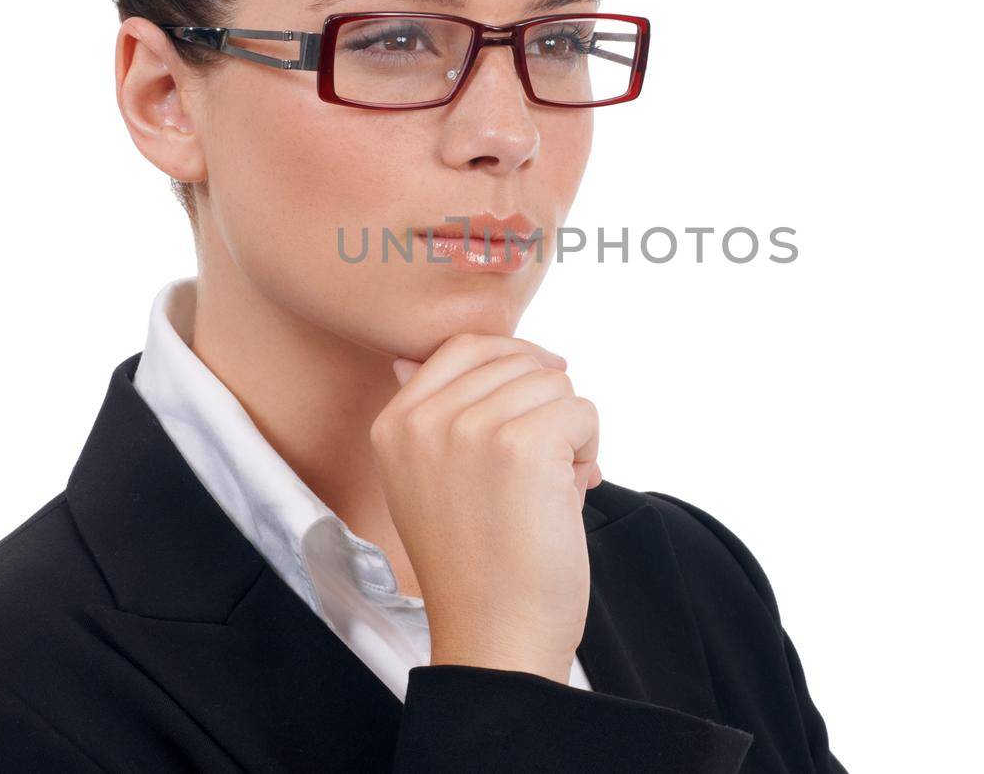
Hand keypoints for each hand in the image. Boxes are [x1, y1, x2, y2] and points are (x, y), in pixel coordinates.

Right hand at [371, 333, 603, 683]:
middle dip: (546, 407)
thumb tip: (407, 358)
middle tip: (548, 468)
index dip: (514, 360)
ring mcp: (471, 429)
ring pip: (553, 383)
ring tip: (553, 487)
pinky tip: (569, 495)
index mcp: (394, 425)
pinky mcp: (521, 445)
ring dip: (570, 431)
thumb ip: (425, 418)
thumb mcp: (423, 483)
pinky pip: (582, 410)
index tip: (541, 394)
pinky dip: (590, 449)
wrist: (495, 636)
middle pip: (516, 362)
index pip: (462, 347)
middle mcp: (424, 420)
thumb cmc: (476, 567)